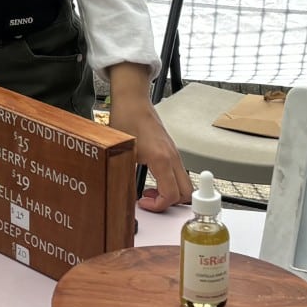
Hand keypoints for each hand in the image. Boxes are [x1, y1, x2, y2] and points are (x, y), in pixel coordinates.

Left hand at [101, 66, 188, 209]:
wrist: (133, 101)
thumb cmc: (127, 119)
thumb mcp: (121, 152)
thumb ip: (123, 175)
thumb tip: (121, 196)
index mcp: (162, 159)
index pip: (171, 194)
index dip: (158, 206)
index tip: (143, 203)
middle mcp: (173, 157)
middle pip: (186, 193)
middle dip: (170, 203)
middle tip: (150, 201)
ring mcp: (174, 154)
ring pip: (184, 184)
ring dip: (170, 193)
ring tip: (149, 192)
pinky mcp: (171, 151)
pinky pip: (178, 174)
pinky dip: (169, 183)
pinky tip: (152, 181)